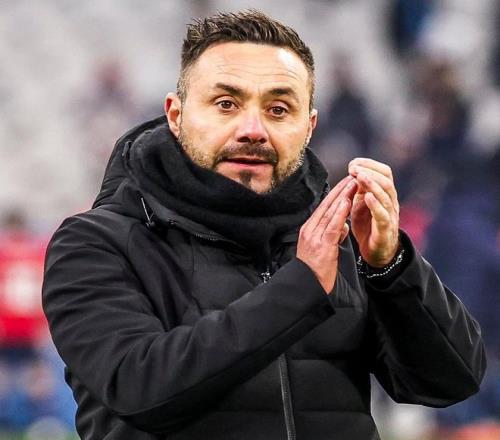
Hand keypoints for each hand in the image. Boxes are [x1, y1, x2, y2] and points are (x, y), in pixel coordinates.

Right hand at [297, 176, 357, 293]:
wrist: (308, 286)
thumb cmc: (316, 271)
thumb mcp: (324, 249)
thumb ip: (333, 235)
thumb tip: (343, 226)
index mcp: (309, 230)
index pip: (324, 208)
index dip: (336, 194)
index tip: (346, 183)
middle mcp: (309, 230)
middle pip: (326, 206)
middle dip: (340, 190)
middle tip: (352, 177)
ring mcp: (314, 237)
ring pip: (330, 212)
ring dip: (343, 196)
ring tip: (353, 183)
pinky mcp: (322, 245)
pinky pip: (332, 225)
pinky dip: (340, 212)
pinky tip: (347, 202)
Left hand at [348, 158, 399, 267]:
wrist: (376, 252)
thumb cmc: (368, 226)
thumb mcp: (360, 204)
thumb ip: (358, 190)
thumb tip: (352, 173)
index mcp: (385, 193)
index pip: (384, 172)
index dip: (370, 164)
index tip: (353, 162)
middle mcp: (391, 201)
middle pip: (386, 180)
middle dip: (370, 171)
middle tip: (354, 168)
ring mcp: (390, 215)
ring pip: (386, 195)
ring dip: (372, 184)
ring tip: (360, 177)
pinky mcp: (386, 229)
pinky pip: (383, 215)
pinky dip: (376, 205)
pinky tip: (367, 197)